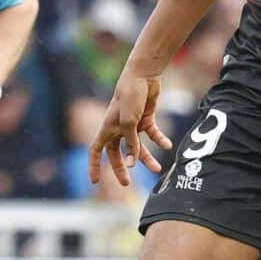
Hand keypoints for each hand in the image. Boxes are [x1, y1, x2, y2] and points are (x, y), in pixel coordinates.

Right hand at [89, 71, 172, 187]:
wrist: (144, 75)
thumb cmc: (130, 96)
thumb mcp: (130, 122)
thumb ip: (131, 144)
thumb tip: (131, 164)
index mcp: (108, 128)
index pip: (96, 150)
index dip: (94, 166)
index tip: (94, 181)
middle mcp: (118, 128)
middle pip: (117, 153)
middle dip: (121, 168)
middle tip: (127, 184)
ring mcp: (133, 124)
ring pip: (138, 147)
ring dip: (146, 159)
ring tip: (157, 170)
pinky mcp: (146, 119)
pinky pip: (153, 134)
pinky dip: (160, 140)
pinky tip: (167, 145)